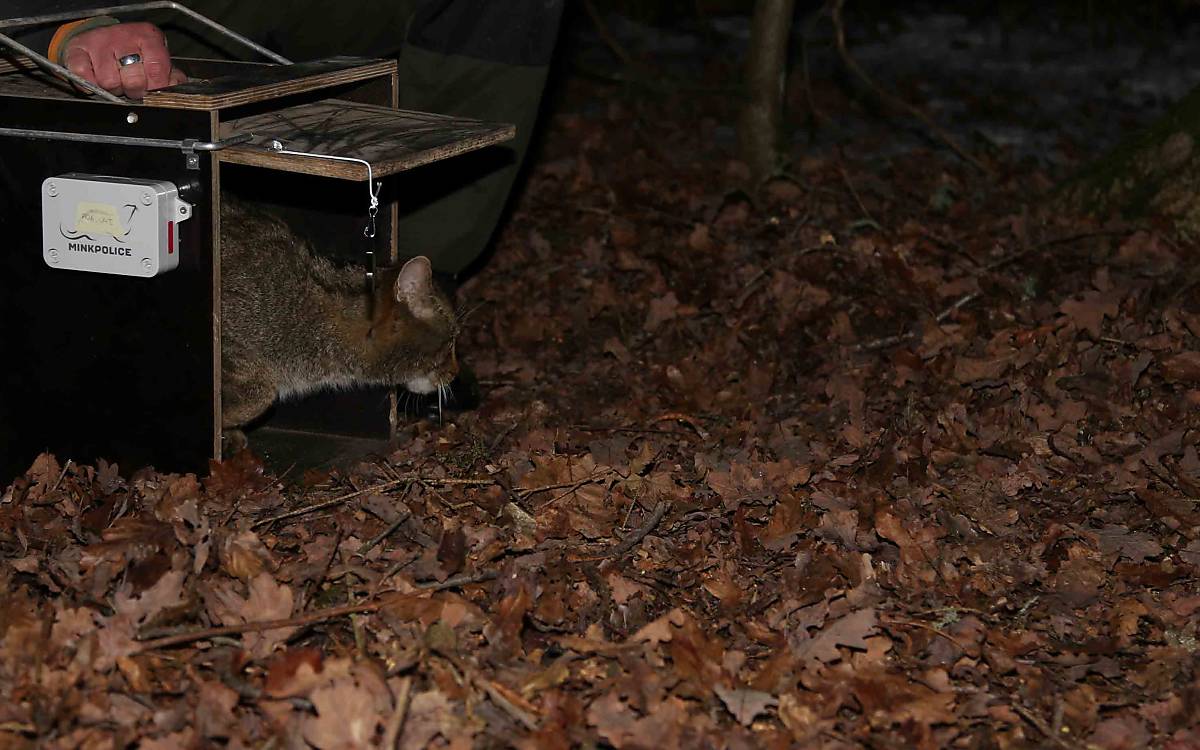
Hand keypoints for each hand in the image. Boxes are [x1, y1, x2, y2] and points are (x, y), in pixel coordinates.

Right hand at [64, 22, 187, 99]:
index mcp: (148, 37)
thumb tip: (175, 87)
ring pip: (109, 82)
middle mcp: (124, 35)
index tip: (152, 90)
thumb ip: (169, 74)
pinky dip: (90, 84)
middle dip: (134, 90)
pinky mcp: (77, 48)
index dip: (155, 87)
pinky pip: (83, 76)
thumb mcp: (156, 58)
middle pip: (133, 80)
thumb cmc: (134, 51)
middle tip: (133, 87)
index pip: (157, 70)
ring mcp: (99, 41)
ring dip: (113, 89)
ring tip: (116, 81)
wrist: (101, 37)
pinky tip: (97, 80)